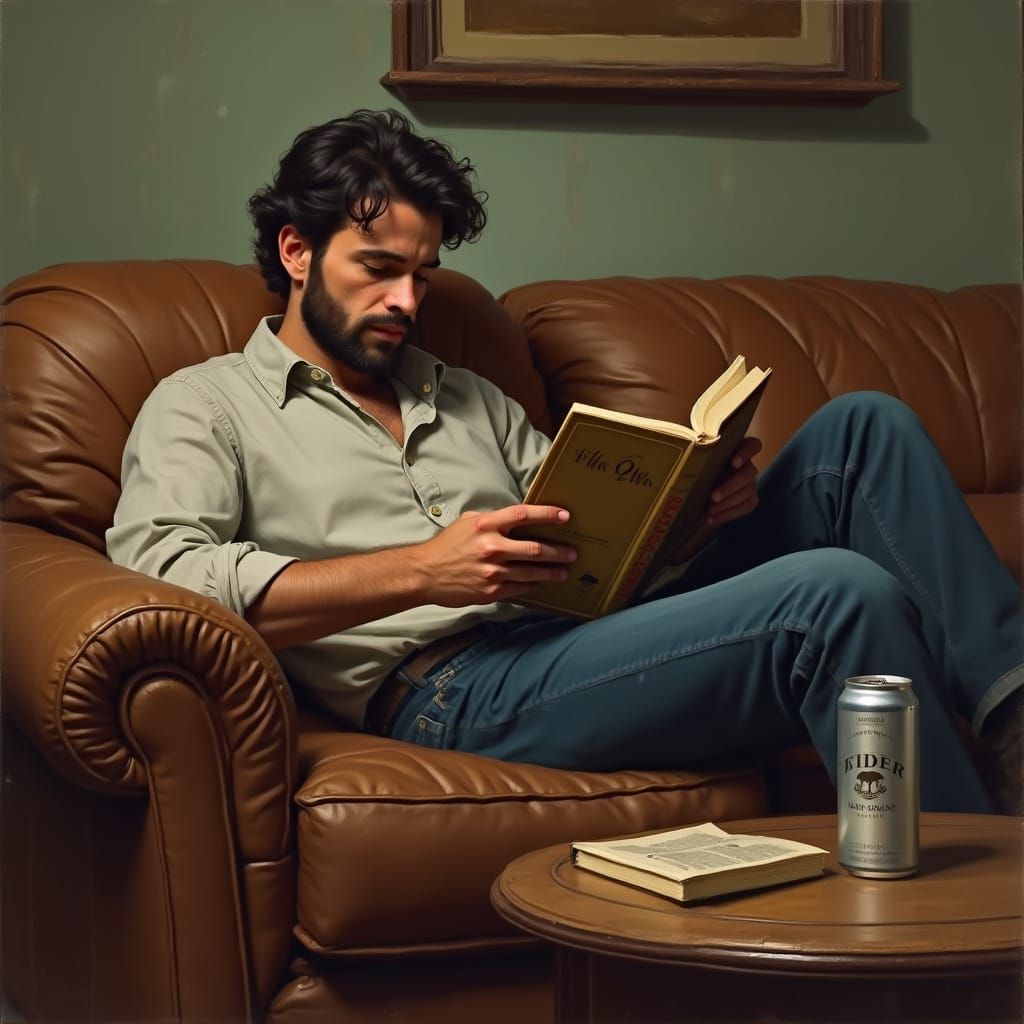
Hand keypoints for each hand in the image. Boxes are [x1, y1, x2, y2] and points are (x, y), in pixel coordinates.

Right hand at [412, 504, 577, 606]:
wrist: (424, 574)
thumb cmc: (446, 546)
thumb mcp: (467, 523)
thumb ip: (492, 520)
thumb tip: (516, 519)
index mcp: (485, 525)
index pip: (523, 515)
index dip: (547, 514)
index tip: (565, 516)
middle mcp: (492, 547)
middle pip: (535, 548)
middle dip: (558, 551)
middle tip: (572, 552)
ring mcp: (493, 571)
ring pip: (532, 571)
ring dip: (552, 571)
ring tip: (564, 570)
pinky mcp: (492, 590)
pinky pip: (521, 587)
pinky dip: (534, 585)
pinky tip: (542, 583)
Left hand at [666, 436, 762, 564]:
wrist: (699, 489)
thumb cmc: (695, 468)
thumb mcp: (694, 459)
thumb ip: (693, 454)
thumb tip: (668, 449)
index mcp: (736, 449)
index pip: (753, 445)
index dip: (746, 453)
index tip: (734, 463)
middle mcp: (747, 465)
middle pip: (748, 473)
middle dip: (730, 487)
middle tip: (713, 496)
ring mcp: (750, 482)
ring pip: (747, 492)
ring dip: (728, 504)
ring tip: (710, 511)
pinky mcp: (750, 498)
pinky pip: (746, 507)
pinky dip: (729, 515)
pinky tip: (712, 519)